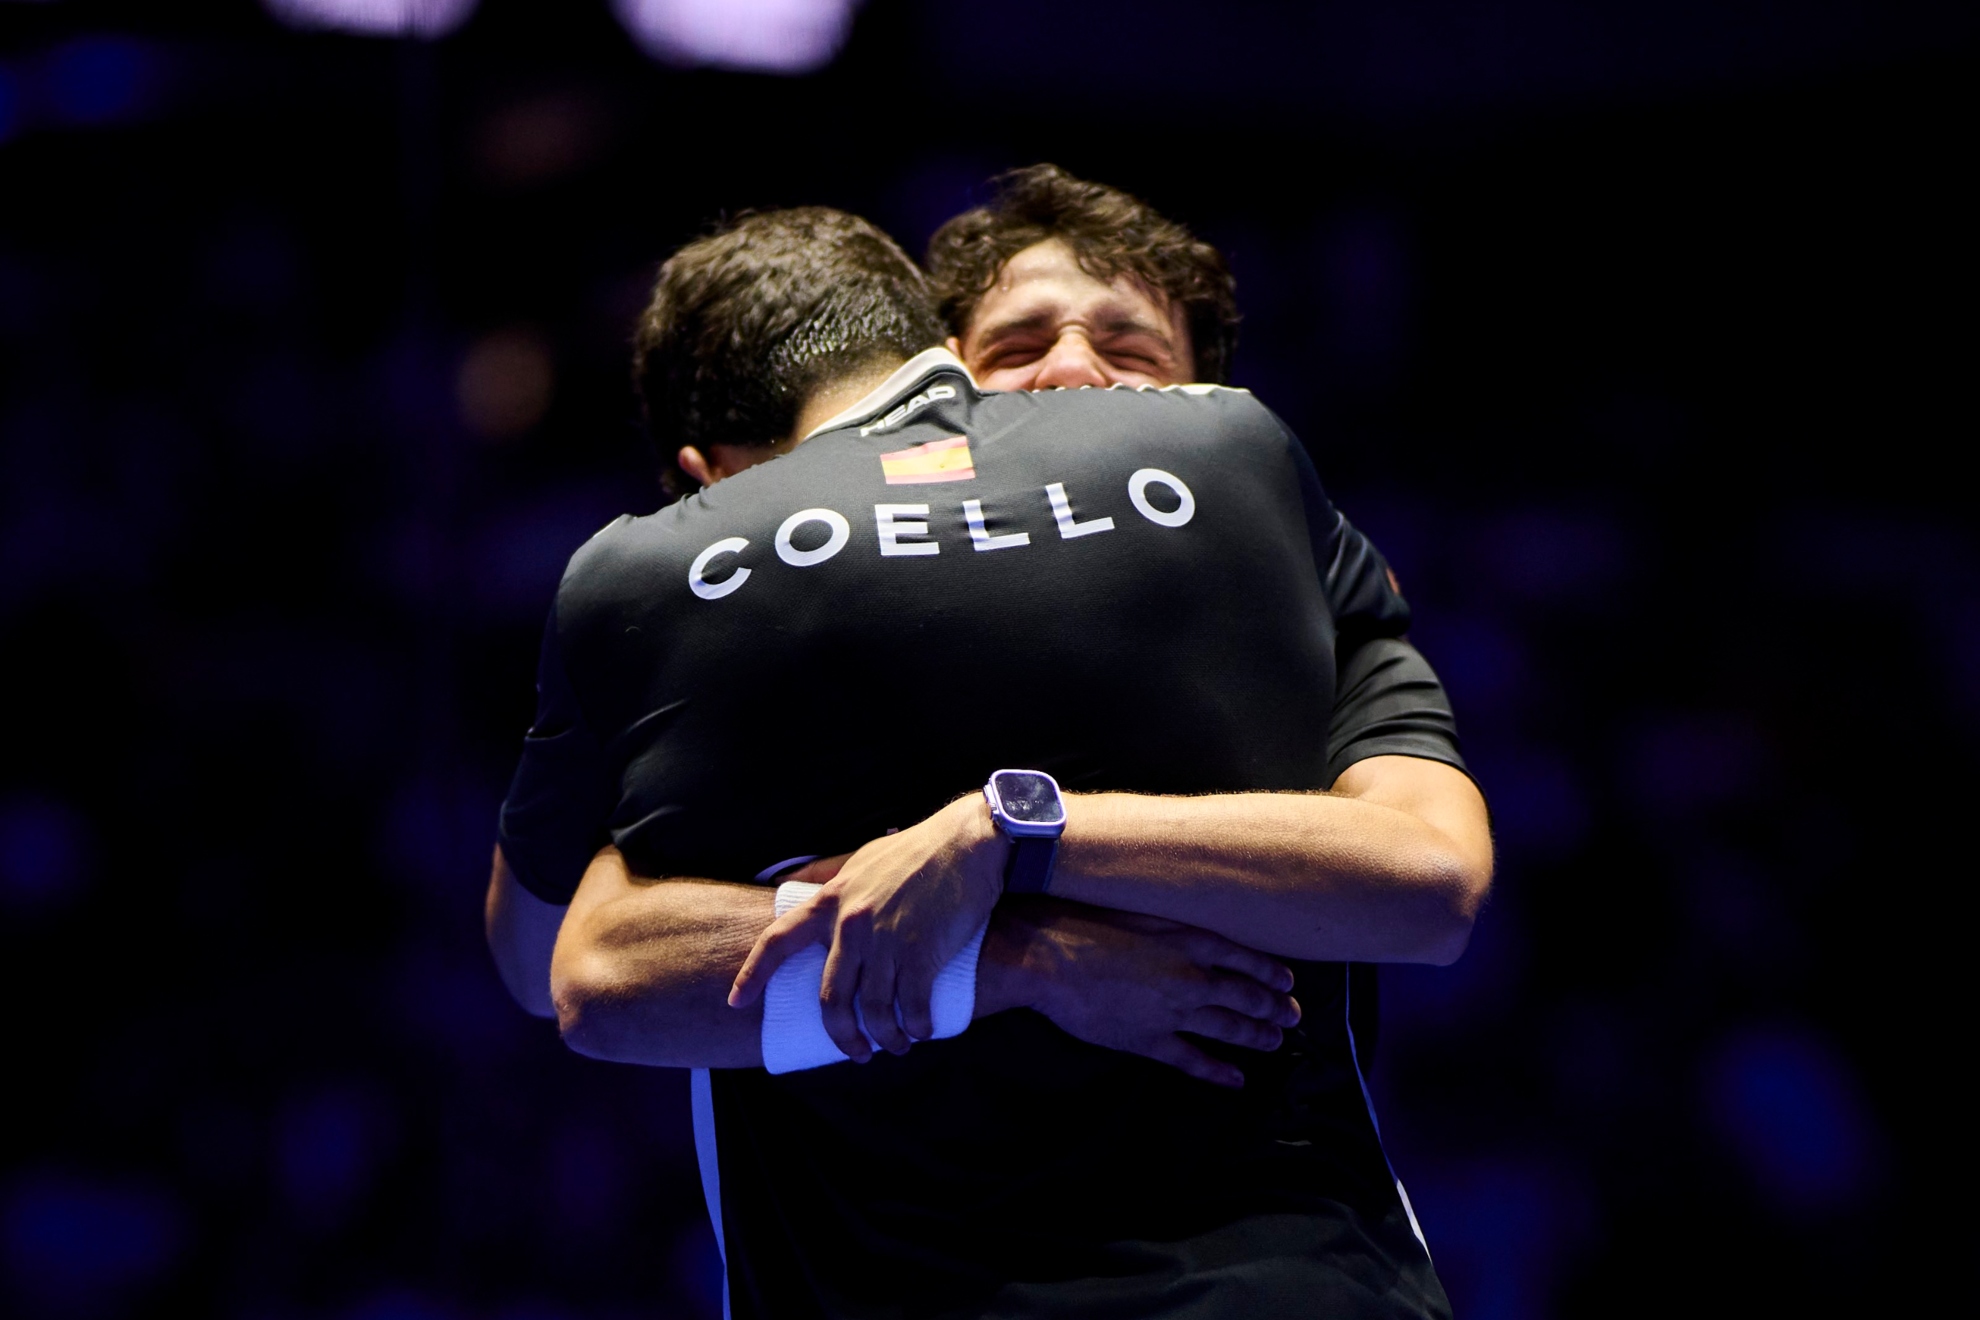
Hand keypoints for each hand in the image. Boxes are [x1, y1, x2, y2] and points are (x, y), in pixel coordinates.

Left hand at [728, 796, 1006, 1061]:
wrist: (967, 842)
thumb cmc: (916, 850)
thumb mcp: (861, 857)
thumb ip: (829, 875)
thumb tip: (796, 880)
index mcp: (832, 900)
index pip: (778, 941)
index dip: (753, 975)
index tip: (737, 1002)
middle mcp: (852, 924)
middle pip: (831, 999)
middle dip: (842, 1036)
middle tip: (856, 1052)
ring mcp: (886, 940)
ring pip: (872, 1010)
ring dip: (884, 1039)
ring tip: (896, 1046)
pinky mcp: (922, 952)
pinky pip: (911, 1007)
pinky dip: (915, 1028)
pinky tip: (921, 1031)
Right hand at [981, 898, 1299, 1087]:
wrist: (1048, 957)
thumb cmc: (1085, 922)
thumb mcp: (1139, 910)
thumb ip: (1172, 924)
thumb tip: (1195, 931)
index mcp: (1190, 942)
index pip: (1244, 960)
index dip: (1270, 973)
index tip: (1288, 983)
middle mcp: (1191, 978)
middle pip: (1246, 997)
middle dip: (1274, 1008)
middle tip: (1294, 1016)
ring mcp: (1173, 1013)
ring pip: (1228, 1028)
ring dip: (1257, 1036)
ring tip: (1276, 1042)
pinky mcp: (1149, 1040)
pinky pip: (1192, 1060)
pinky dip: (1217, 1071)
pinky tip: (1236, 1079)